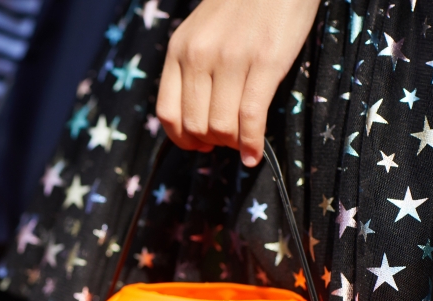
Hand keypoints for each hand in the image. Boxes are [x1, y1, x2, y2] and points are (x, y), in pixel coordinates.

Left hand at [156, 0, 319, 165]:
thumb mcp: (202, 32)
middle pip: (194, 125)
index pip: (166, 112)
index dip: (181, 139)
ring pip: (221, 126)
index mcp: (178, 50)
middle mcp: (198, 56)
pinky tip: (254, 153)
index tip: (198, 144)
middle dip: (211, 143)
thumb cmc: (243, 5)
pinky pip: (250, 117)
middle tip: (227, 143)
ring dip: (232, 144)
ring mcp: (231, 59)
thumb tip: (196, 117)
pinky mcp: (265, 62)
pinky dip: (252, 144)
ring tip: (243, 143)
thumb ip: (193, 66)